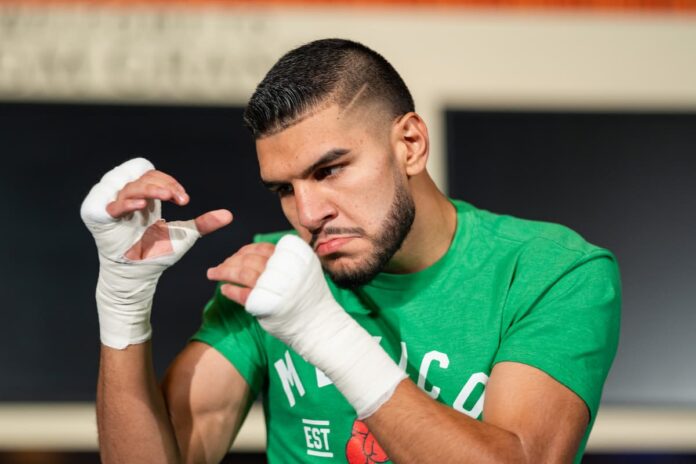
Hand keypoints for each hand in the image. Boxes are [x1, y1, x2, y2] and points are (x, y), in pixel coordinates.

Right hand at [81, 158, 231, 348]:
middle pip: (143, 178)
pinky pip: (111, 205)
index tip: (184, 200)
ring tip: (164, 197)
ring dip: (148, 189)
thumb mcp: (185, 234)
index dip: (170, 183)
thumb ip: (204, 223)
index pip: (154, 177)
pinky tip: (140, 206)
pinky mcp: (101, 218)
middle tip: (178, 198)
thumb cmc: (156, 253)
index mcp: (144, 197)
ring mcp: (113, 206)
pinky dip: (125, 203)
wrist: (140, 275)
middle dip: (163, 185)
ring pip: (129, 186)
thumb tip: (229, 215)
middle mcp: (128, 198)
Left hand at [207, 235, 406, 417]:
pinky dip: (230, 290)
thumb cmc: (308, 299)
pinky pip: (241, 294)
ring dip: (224, 272)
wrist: (321, 327)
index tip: (238, 255)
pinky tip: (225, 289)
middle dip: (231, 260)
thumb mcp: (303, 270)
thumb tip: (248, 252)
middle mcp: (287, 268)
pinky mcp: (266, 305)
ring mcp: (277, 286)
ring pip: (242, 272)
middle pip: (250, 258)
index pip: (264, 247)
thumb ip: (282, 260)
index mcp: (297, 255)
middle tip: (219, 266)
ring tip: (213, 273)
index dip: (247, 250)